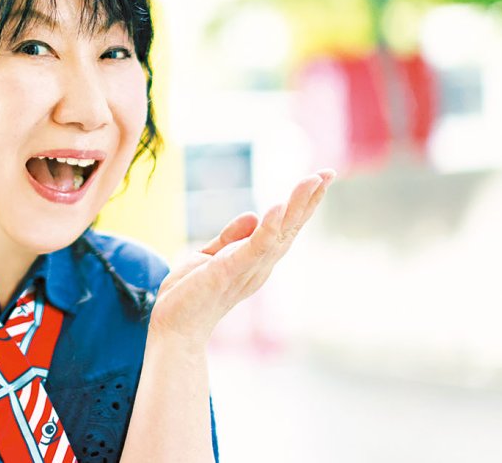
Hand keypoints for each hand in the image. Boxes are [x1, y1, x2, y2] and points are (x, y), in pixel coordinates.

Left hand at [148, 170, 335, 347]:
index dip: (302, 203)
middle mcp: (259, 266)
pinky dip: (267, 228)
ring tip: (312, 181)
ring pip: (279, 233)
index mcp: (256, 260)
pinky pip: (253, 247)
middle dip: (309, 200)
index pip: (285, 227)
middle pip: (290, 228)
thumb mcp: (210, 256)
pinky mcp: (229, 272)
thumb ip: (231, 237)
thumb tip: (254, 214)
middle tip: (328, 173)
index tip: (320, 177)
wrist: (173, 329)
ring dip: (296, 206)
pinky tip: (278, 207)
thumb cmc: (190, 295)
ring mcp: (247, 269)